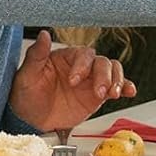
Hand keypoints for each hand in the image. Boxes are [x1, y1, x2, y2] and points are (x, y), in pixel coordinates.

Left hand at [8, 30, 135, 130]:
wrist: (31, 121)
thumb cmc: (26, 96)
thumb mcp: (27, 75)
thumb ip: (37, 54)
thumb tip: (43, 34)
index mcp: (67, 58)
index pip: (83, 55)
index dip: (82, 66)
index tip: (74, 81)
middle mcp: (82, 67)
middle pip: (103, 63)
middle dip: (103, 76)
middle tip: (97, 92)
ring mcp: (91, 81)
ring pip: (113, 72)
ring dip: (117, 81)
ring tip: (113, 94)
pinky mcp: (98, 96)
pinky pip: (117, 88)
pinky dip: (126, 88)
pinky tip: (129, 92)